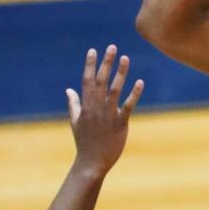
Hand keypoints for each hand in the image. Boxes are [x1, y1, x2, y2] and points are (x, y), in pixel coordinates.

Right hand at [66, 46, 142, 175]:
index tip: (93, 50)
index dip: (90, 65)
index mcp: (85, 106)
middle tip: (112, 47)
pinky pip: (129, 106)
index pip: (87, 80)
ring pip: (115, 90)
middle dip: (106, 63)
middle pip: (101, 80)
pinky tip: (140, 82)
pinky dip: (134, 94)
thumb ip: (73, 104)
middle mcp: (96, 107)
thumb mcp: (75, 122)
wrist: (92, 162)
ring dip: (120, 73)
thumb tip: (69, 89)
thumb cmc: (84, 142)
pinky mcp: (120, 123)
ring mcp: (108, 115)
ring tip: (126, 58)